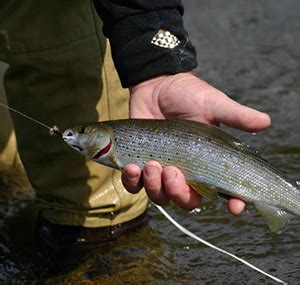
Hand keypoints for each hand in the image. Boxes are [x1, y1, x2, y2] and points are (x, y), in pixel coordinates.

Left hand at [122, 72, 270, 213]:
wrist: (157, 85)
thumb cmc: (188, 95)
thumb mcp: (213, 105)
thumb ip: (235, 116)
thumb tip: (266, 122)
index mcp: (206, 163)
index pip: (223, 190)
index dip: (233, 202)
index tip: (235, 207)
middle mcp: (186, 171)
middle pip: (185, 200)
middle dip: (179, 193)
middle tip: (172, 172)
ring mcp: (161, 170)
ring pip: (160, 196)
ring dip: (155, 187)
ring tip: (152, 165)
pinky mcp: (140, 165)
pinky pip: (135, 185)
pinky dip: (133, 182)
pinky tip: (133, 168)